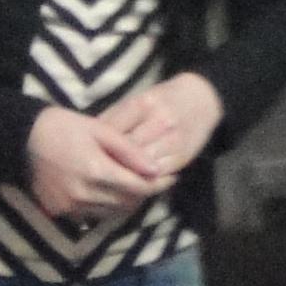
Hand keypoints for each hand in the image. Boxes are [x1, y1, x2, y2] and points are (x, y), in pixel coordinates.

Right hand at [25, 106, 168, 224]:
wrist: (21, 138)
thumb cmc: (64, 126)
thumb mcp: (100, 130)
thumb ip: (129, 151)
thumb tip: (156, 169)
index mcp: (95, 171)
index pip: (138, 187)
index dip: (158, 184)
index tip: (172, 176)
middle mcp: (83, 194)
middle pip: (127, 202)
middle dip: (144, 193)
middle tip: (155, 180)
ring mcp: (69, 206)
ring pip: (111, 212)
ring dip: (126, 201)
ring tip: (133, 186)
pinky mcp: (58, 212)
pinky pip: (91, 215)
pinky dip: (104, 206)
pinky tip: (108, 192)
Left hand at [94, 73, 223, 187]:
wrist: (202, 99)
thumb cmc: (163, 99)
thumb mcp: (137, 100)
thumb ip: (114, 118)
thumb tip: (87, 139)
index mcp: (143, 104)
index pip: (113, 130)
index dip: (95, 146)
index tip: (82, 157)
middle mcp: (159, 122)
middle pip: (126, 151)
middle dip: (107, 164)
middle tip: (90, 176)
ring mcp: (173, 141)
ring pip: (141, 167)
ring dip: (124, 177)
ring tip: (106, 185)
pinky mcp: (182, 157)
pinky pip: (157, 176)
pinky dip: (142, 183)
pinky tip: (130, 187)